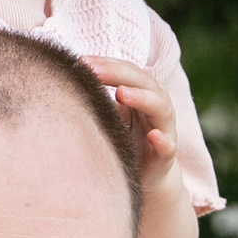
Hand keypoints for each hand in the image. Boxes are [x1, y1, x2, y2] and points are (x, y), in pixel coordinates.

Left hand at [81, 51, 177, 170]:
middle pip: (142, 82)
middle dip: (118, 74)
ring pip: (159, 107)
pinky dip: (162, 140)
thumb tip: (70, 79)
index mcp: (143, 92)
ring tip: (121, 93)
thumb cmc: (126, 139)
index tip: (81, 62)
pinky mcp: (166, 155)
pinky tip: (153, 136)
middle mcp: (157, 105)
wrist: (147, 174)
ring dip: (141, 98)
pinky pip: (167, 146)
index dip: (106, 64)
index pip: (127, 70)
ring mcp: (164, 128)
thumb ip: (100, 98)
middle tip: (95, 71)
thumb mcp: (112, 115)